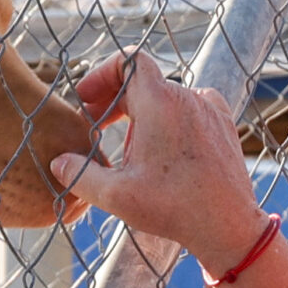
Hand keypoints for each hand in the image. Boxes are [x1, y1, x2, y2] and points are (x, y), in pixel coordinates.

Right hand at [49, 52, 270, 272]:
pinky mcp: (223, 125)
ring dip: (141, 115)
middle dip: (114, 101)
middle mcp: (188, 96)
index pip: (127, 61)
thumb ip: (80, 174)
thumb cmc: (175, 209)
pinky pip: (188, 110)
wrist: (228, 226)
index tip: (87, 99)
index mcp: (160, 102)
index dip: (101, 74)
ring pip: (165, 98)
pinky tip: (162, 151)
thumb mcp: (116, 195)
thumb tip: (59, 163)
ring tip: (128, 150)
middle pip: (142, 83)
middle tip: (95, 127)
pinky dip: (169, 122)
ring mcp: (209, 109)